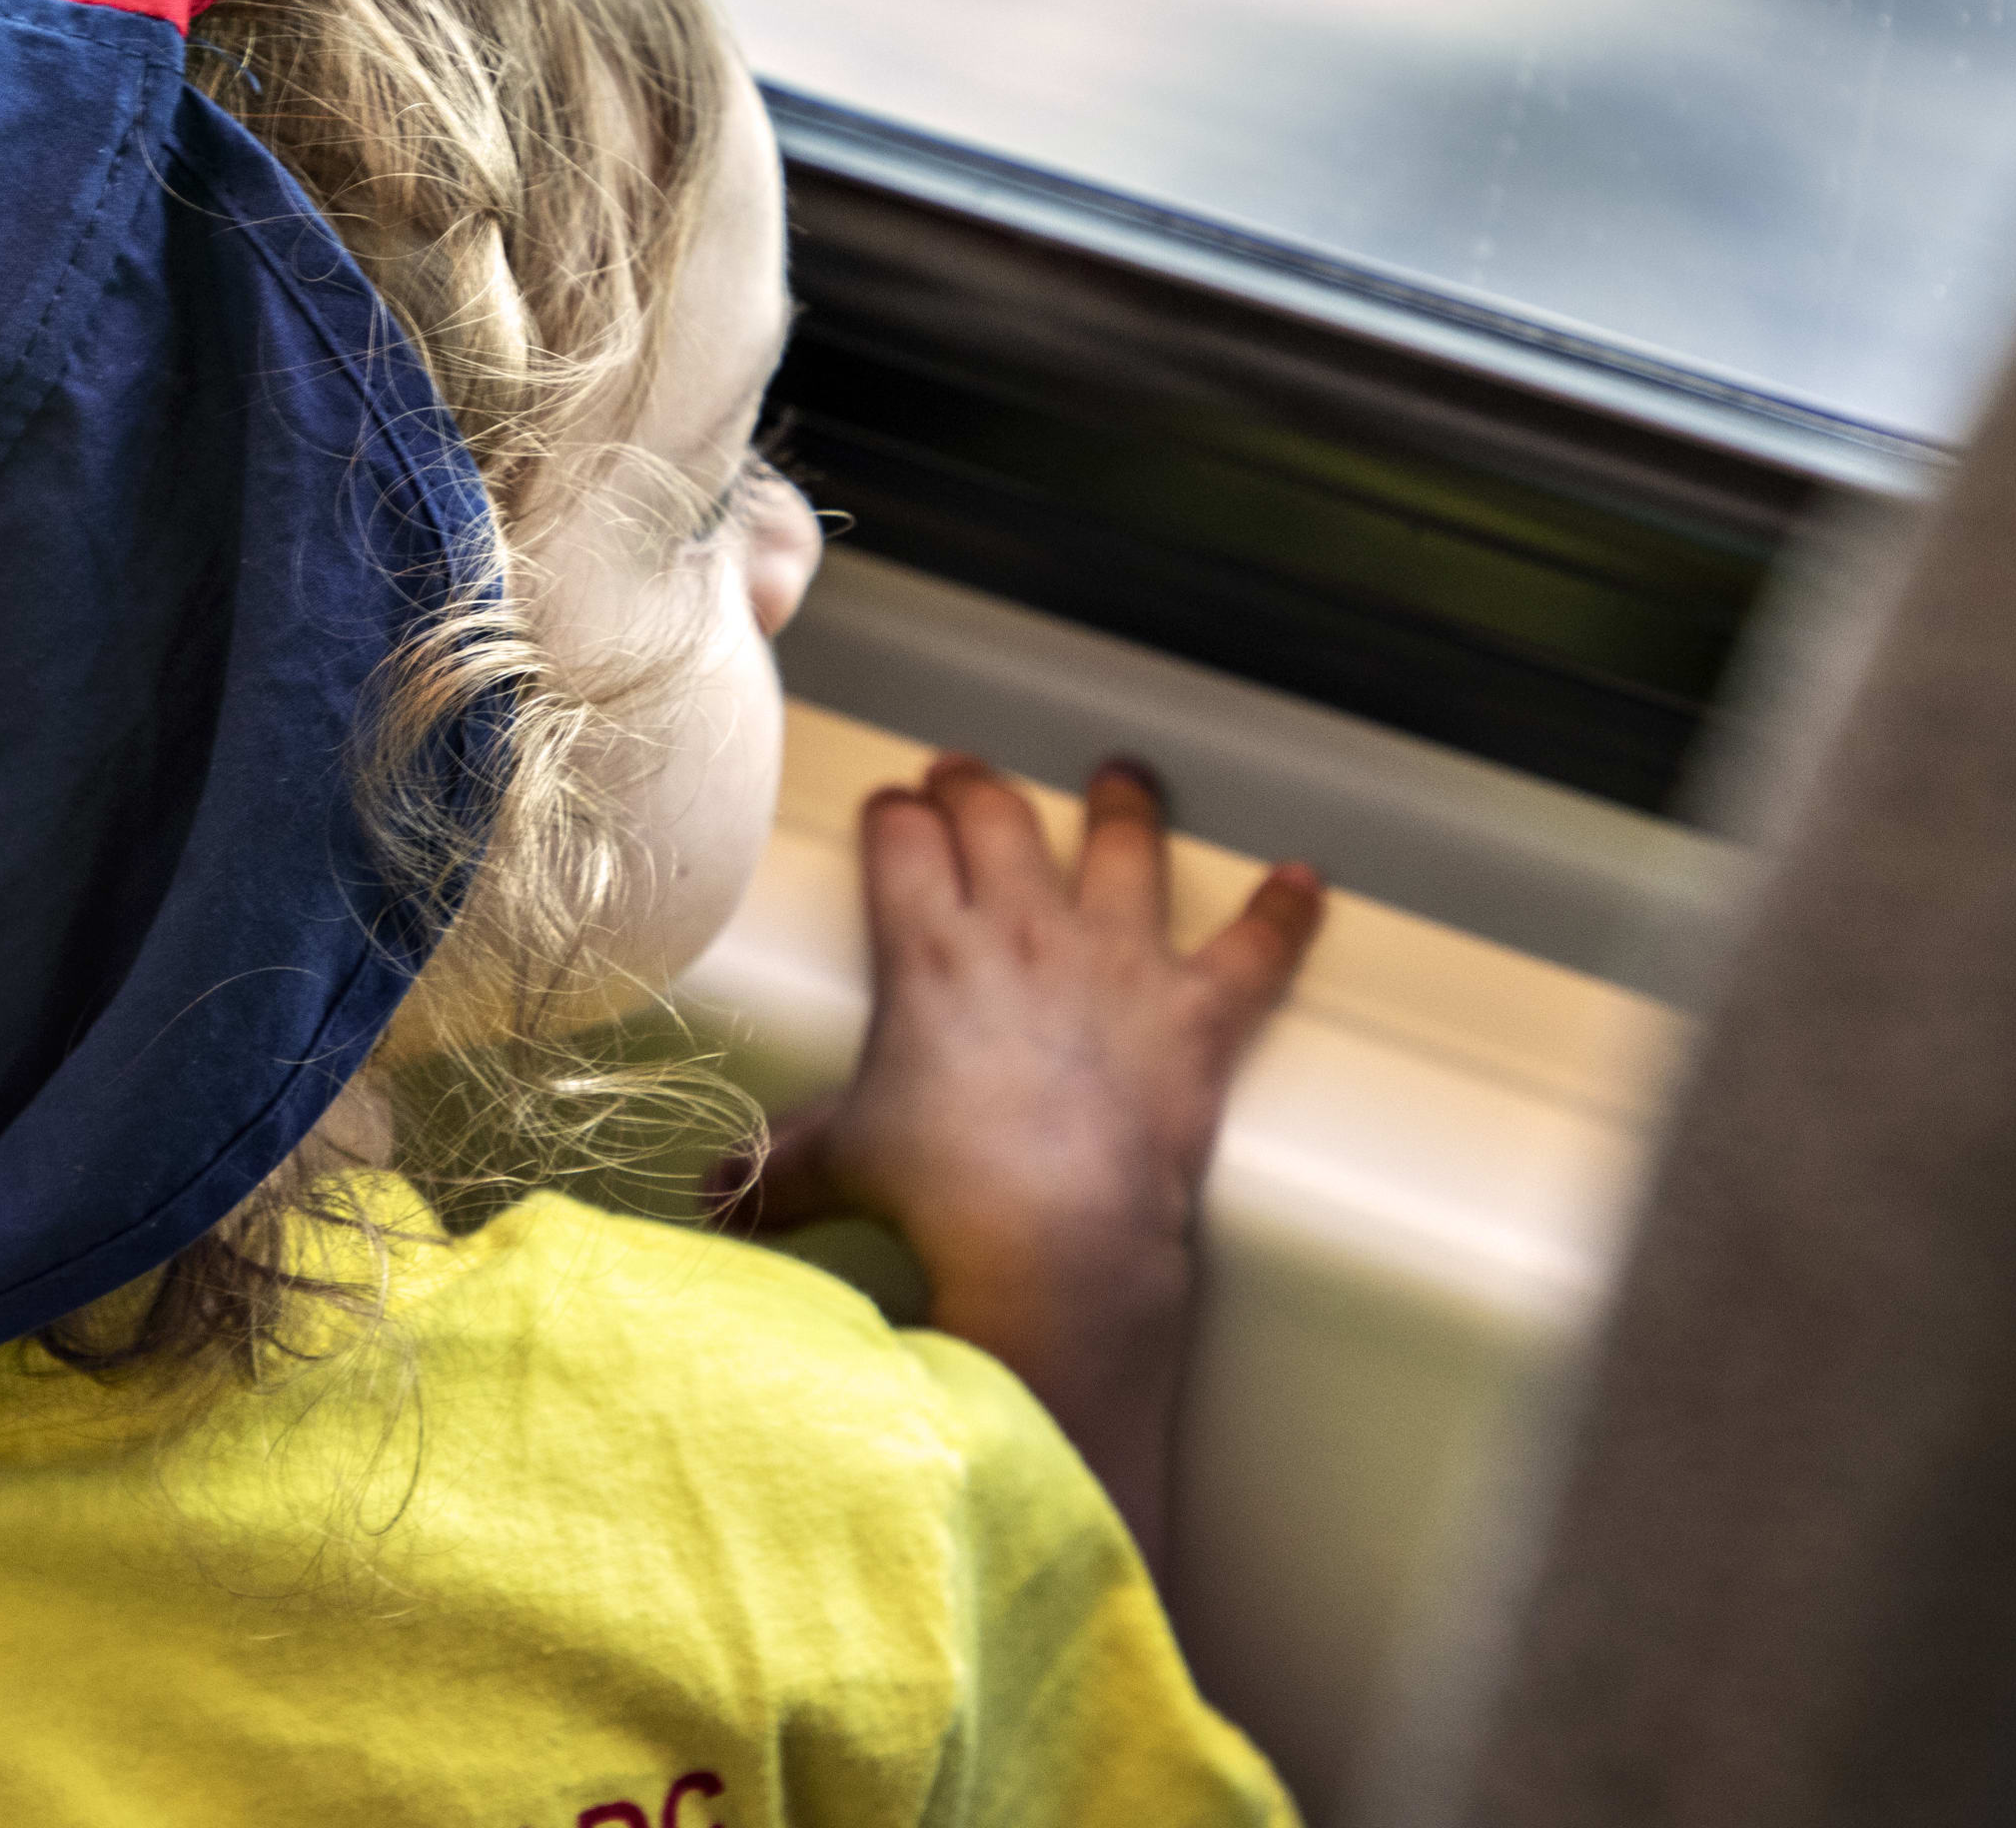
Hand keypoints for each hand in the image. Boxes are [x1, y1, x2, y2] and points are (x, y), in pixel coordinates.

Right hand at [709, 753, 1320, 1564]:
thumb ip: (771, 1169)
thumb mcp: (836, 1168)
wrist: (1052, 1238)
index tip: (894, 811)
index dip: (896, 817)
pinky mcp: (1196, 1013)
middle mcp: (1023, 931)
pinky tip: (1307, 883)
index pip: (903, 840)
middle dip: (974, 785)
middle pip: (997, 815)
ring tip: (1123, 778)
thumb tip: (708, 1198)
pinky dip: (1286, 915)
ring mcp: (1116, 961)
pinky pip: (1257, 949)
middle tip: (965, 776)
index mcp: (927, 950)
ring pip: (1124, 846)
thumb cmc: (939, 1198)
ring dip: (1124, 804)